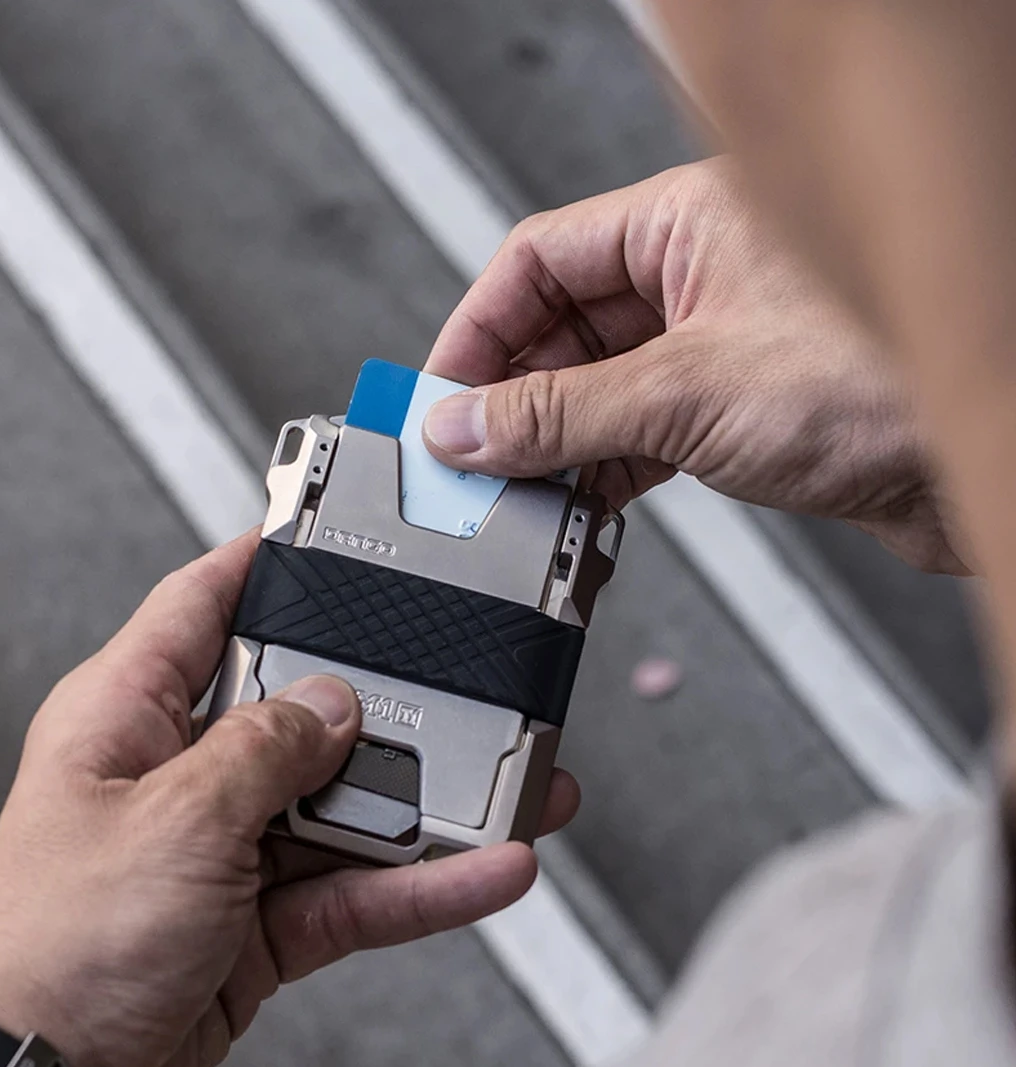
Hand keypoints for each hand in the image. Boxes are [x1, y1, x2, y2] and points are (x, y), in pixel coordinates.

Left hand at [0, 533, 577, 1066]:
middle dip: (383, 702)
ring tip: (515, 786)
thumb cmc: (59, 949)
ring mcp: (220, 851)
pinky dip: (417, 887)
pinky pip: (351, 890)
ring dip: (424, 805)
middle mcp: (176, 772)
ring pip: (340, 807)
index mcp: (126, 714)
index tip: (335, 529)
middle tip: (466, 677)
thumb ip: (267, 750)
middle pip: (298, 709)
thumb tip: (335, 705)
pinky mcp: (255, 923)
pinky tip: (484, 872)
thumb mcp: (176, 818)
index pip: (201, 603)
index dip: (266, 560)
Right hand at [422, 157, 967, 574]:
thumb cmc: (883, 381)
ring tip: (517, 492)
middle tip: (470, 458)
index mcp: (685, 224)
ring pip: (599, 389)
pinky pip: (639, 434)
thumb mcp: (682, 393)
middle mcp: (699, 277)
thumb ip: (557, 414)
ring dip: (554, 445)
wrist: (980, 460)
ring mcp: (717, 346)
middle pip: (563, 329)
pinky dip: (601, 473)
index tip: (441, 395)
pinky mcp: (737, 411)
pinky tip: (576, 506)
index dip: (478, 330)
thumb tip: (466, 427)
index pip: (541, 261)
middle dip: (512, 399)